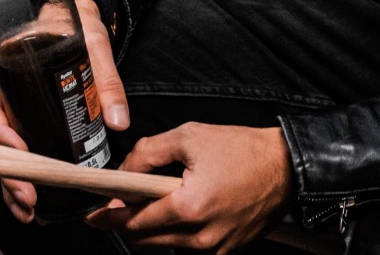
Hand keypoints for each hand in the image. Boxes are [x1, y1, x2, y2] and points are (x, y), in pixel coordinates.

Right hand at [0, 0, 129, 223]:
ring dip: (12, 184)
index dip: (1, 135)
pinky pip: (17, 151)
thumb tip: (119, 123)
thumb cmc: (78, 23)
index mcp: (7, 71)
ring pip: (1, 153)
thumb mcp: (95, 44)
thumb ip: (107, 80)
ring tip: (29, 211)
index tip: (20, 154)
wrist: (77, 14)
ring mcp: (13, 109)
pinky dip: (23, 176)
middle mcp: (3, 94)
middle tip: (29, 199)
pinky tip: (35, 198)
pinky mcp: (27, 119)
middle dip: (7, 175)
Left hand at [83, 123, 291, 249]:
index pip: (134, 222)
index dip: (109, 217)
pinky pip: (190, 246)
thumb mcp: (189, 137)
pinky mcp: (227, 251)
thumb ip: (148, 153)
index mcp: (189, 208)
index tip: (92, 215)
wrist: (287, 167)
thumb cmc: (244, 150)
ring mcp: (215, 249)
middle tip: (121, 201)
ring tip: (160, 198)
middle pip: (146, 240)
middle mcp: (201, 237)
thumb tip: (124, 172)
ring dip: (155, 226)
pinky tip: (185, 207)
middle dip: (128, 222)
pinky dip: (179, 230)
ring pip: (167, 244)